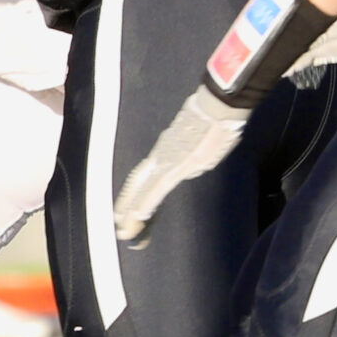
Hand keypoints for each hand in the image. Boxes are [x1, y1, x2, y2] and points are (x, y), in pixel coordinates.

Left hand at [113, 88, 248, 244]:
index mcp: (166, 151)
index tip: (128, 212)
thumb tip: (192, 164)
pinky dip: (145, 204)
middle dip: (128, 208)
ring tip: (124, 231)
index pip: (145, 178)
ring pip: (143, 191)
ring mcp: (165, 161)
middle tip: (120, 229)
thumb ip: (192, 154)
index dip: (136, 195)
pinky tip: (137, 217)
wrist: (216, 106)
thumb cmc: (213, 116)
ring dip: (133, 212)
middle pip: (138, 186)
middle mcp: (160, 157)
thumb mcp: (199, 139)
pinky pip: (156, 190)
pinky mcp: (175, 166)